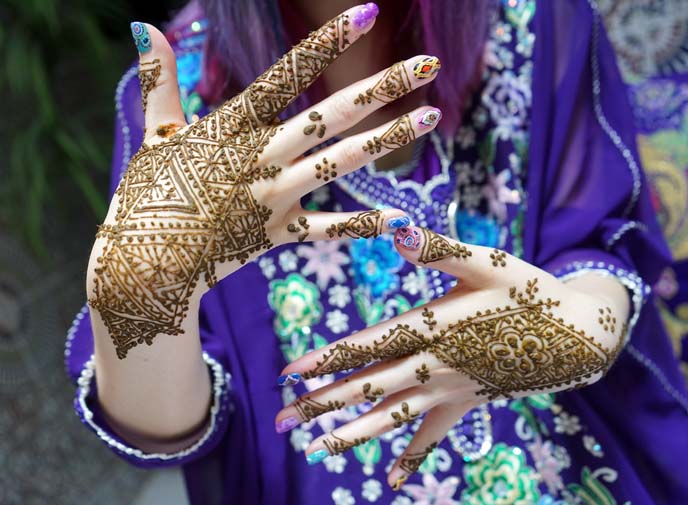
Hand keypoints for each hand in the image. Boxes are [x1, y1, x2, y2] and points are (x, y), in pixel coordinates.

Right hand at [87, 5, 443, 357]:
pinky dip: (361, 226)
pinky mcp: (278, 234)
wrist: (146, 264)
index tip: (368, 14)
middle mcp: (260, 158)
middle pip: (329, 116)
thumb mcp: (154, 134)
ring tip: (432, 118)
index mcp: (231, 126)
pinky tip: (399, 220)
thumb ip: (158, 82)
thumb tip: (143, 26)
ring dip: (387, 140)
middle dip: (380, 88)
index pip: (286, 75)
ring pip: (339, 164)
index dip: (327, 44)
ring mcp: (273, 198)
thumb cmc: (147, 195)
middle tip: (428, 65)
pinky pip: (326, 229)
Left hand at [276, 226, 629, 488]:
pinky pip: (434, 437)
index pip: (368, 347)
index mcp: (432, 328)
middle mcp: (434, 366)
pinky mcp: (466, 404)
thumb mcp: (486, 261)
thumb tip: (396, 230)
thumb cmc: (529, 290)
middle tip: (283, 420)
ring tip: (317, 448)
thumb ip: (439, 249)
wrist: (577, 334)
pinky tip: (393, 483)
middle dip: (323, 404)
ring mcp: (450, 391)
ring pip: (392, 418)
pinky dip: (413, 458)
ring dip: (352, 434)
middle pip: (368, 388)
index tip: (290, 373)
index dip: (328, 360)